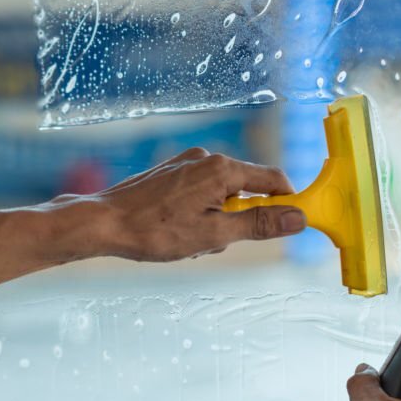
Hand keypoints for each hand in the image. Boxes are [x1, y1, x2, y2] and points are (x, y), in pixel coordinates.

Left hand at [83, 147, 306, 261]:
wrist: (102, 223)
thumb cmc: (154, 231)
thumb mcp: (214, 234)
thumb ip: (258, 224)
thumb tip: (297, 218)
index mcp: (222, 169)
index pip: (273, 180)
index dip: (287, 202)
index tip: (291, 224)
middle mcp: (206, 158)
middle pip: (245, 190)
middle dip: (236, 221)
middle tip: (210, 243)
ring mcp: (185, 163)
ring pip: (219, 196)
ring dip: (214, 222)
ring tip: (185, 241)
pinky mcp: (169, 172)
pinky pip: (198, 194)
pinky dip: (196, 215)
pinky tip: (174, 231)